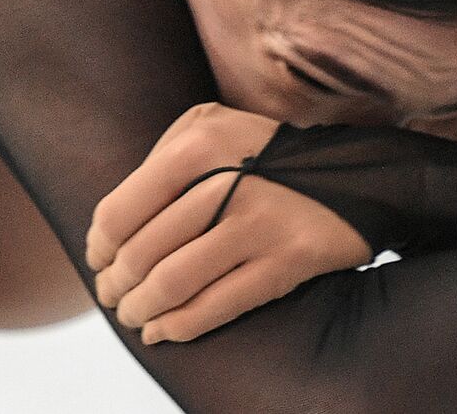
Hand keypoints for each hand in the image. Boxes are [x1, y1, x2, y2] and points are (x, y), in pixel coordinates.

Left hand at [85, 103, 372, 343]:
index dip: (100, 246)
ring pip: (173, 283)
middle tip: (115, 295)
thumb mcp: (213, 125)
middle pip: (142, 253)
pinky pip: (216, 306)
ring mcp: (260, 223)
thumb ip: (162, 156)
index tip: (100, 261)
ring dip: (141, 310)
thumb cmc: (265, 153)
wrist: (356, 173)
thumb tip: (111, 225)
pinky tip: (164, 330)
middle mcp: (228, 182)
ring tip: (135, 316)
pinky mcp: (287, 260)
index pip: (120, 211)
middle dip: (117, 285)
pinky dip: (178, 327)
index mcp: (200, 143)